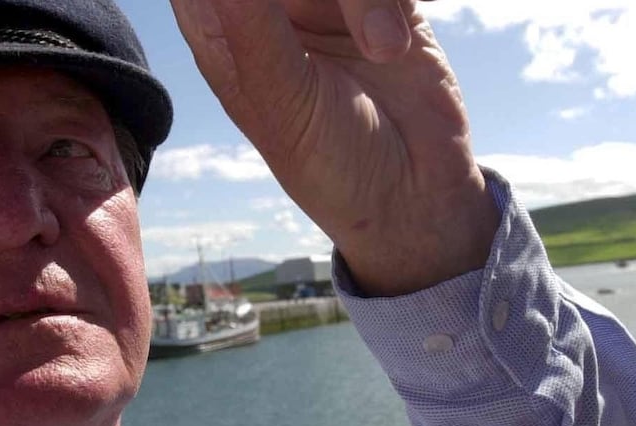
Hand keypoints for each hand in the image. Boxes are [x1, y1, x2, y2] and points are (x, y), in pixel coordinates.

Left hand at [170, 0, 499, 294]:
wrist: (413, 195)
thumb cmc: (332, 166)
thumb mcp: (286, 105)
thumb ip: (253, 31)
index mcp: (222, 32)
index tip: (266, 20)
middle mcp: (269, 8)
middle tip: (307, 11)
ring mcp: (326, 0)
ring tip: (382, 51)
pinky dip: (388, 2)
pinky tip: (393, 50)